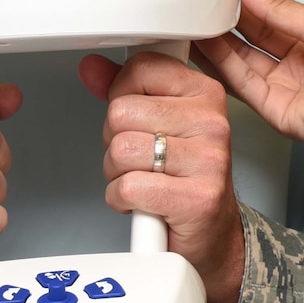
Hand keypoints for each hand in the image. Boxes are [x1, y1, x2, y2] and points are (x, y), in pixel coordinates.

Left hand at [79, 50, 245, 302]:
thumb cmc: (184, 178)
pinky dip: (122, 200)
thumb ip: (124, 91)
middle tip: (141, 159)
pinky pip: (127, 187)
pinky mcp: (197, 198)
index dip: (123, 96)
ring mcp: (208, 160)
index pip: (142, 69)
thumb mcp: (158, 124)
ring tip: (143, 180)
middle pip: (121, 112)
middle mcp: (212, 122)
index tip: (138, 119)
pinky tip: (143, 201)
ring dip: (118, 173)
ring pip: (120, 150)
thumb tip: (92, 67)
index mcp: (205, 93)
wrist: (212, 235)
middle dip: (116, 140)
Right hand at [193, 0, 303, 162]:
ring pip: (239, 60)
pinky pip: (241, 84)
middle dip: (224, 19)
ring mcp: (282, 86)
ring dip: (216, 41)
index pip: (268, 17)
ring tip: (192, 17)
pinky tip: (205, 44)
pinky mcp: (272, 110)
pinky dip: (221, 64)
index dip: (245, 1)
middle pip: (250, 38)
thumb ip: (280, 8)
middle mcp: (293, 63)